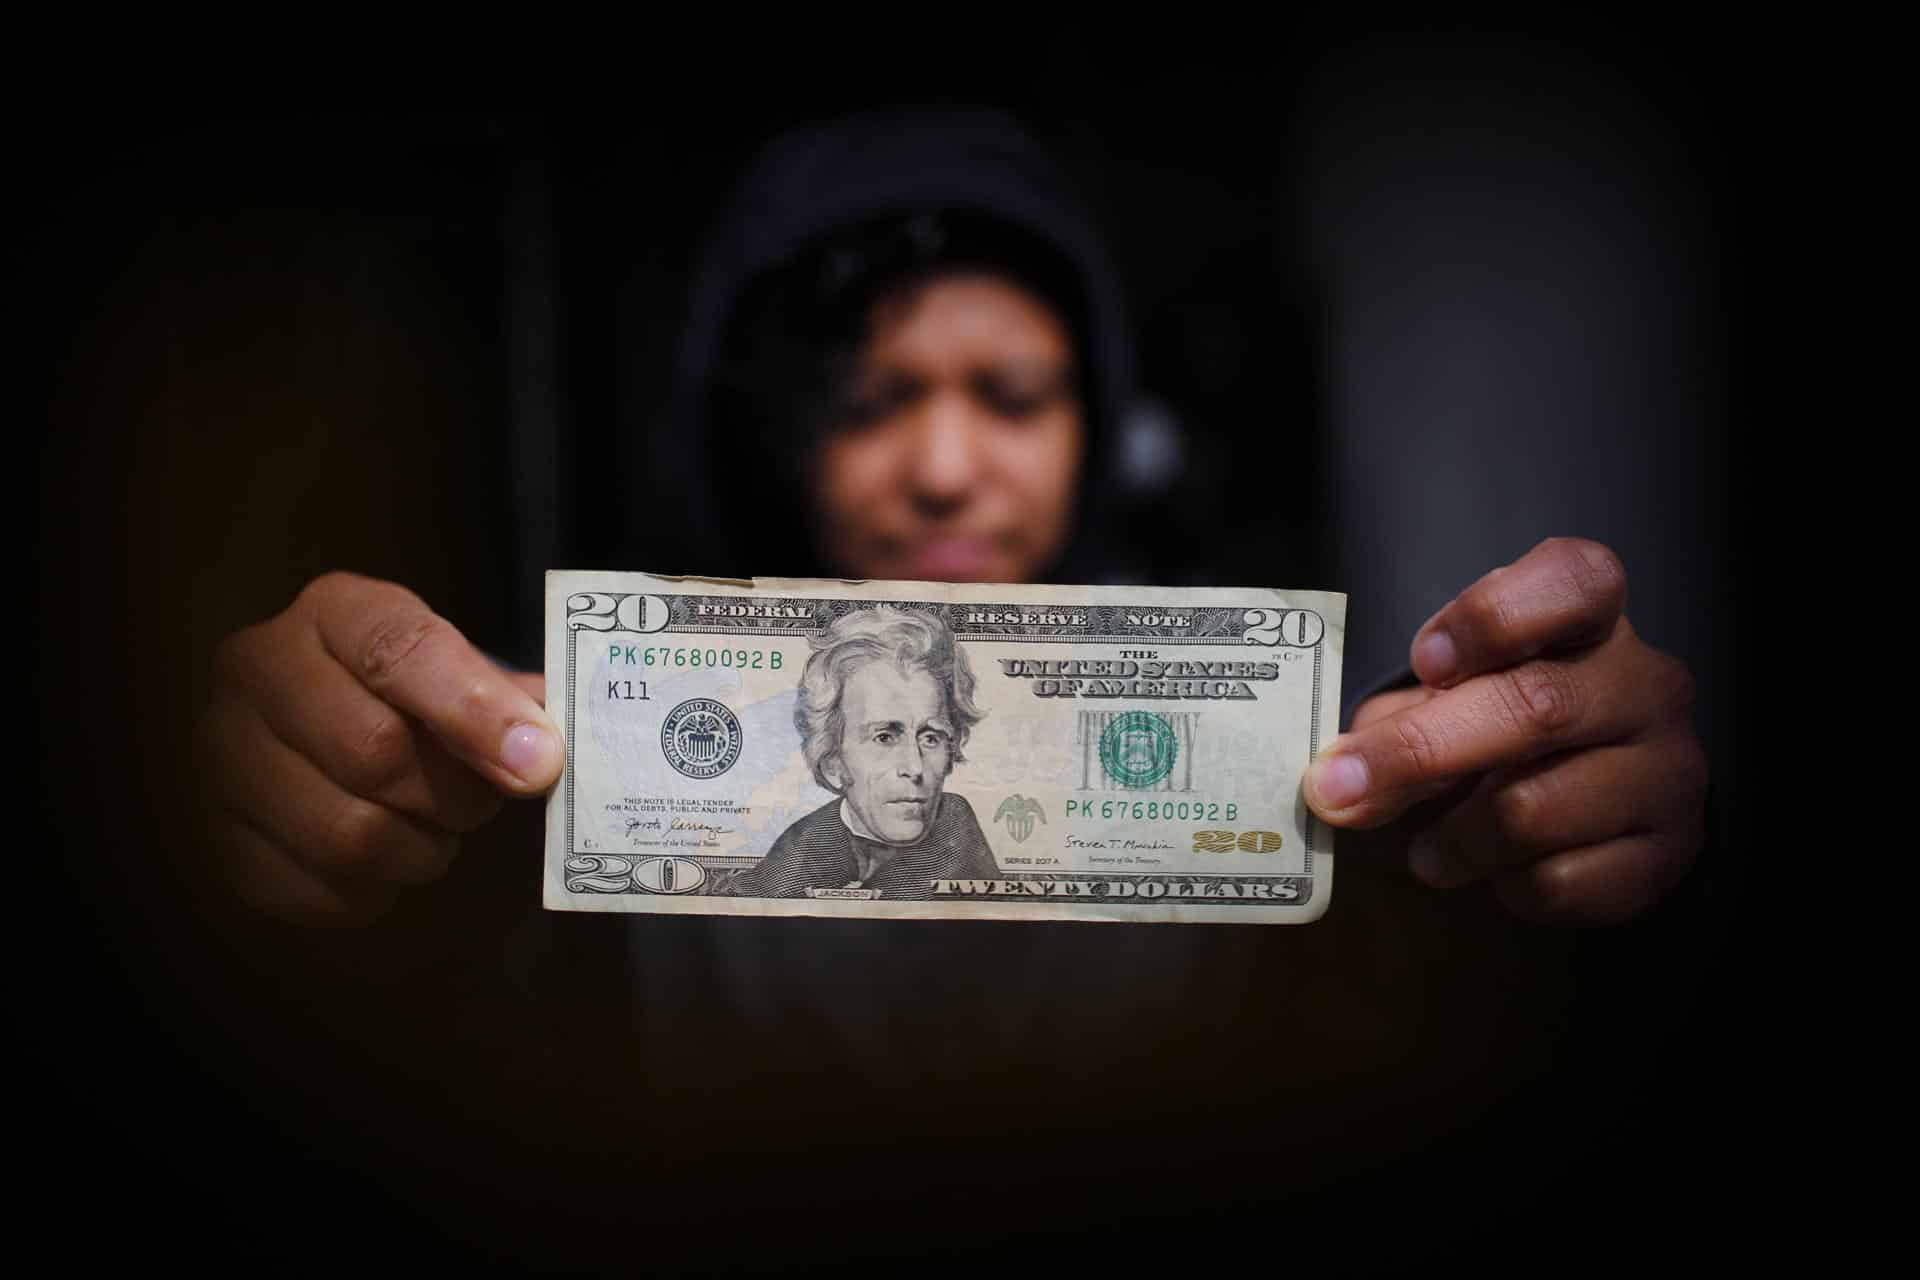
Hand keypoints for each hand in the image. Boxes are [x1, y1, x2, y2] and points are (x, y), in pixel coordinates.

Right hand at [193, 572, 563, 924]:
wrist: (317, 734)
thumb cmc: (410, 700)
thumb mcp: (458, 672)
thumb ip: (506, 700)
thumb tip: (546, 746)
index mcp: (331, 612)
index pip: (400, 652)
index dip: (476, 711)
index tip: (539, 762)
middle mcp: (255, 670)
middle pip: (373, 752)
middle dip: (456, 794)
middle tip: (485, 802)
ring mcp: (219, 755)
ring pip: (347, 833)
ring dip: (420, 851)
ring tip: (436, 832)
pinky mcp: (216, 837)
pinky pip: (318, 890)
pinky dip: (376, 891)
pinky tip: (386, 861)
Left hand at [1304, 538, 1705, 923]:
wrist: (1602, 808)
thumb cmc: (1508, 729)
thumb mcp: (1452, 702)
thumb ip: (1397, 726)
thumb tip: (1336, 780)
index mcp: (1594, 620)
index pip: (1574, 581)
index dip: (1493, 616)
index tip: (1424, 661)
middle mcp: (1648, 685)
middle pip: (1536, 707)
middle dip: (1418, 751)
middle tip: (1336, 787)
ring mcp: (1669, 770)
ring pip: (1535, 810)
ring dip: (1454, 840)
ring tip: (1427, 852)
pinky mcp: (1667, 854)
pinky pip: (1559, 881)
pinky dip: (1503, 885)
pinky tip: (1499, 871)